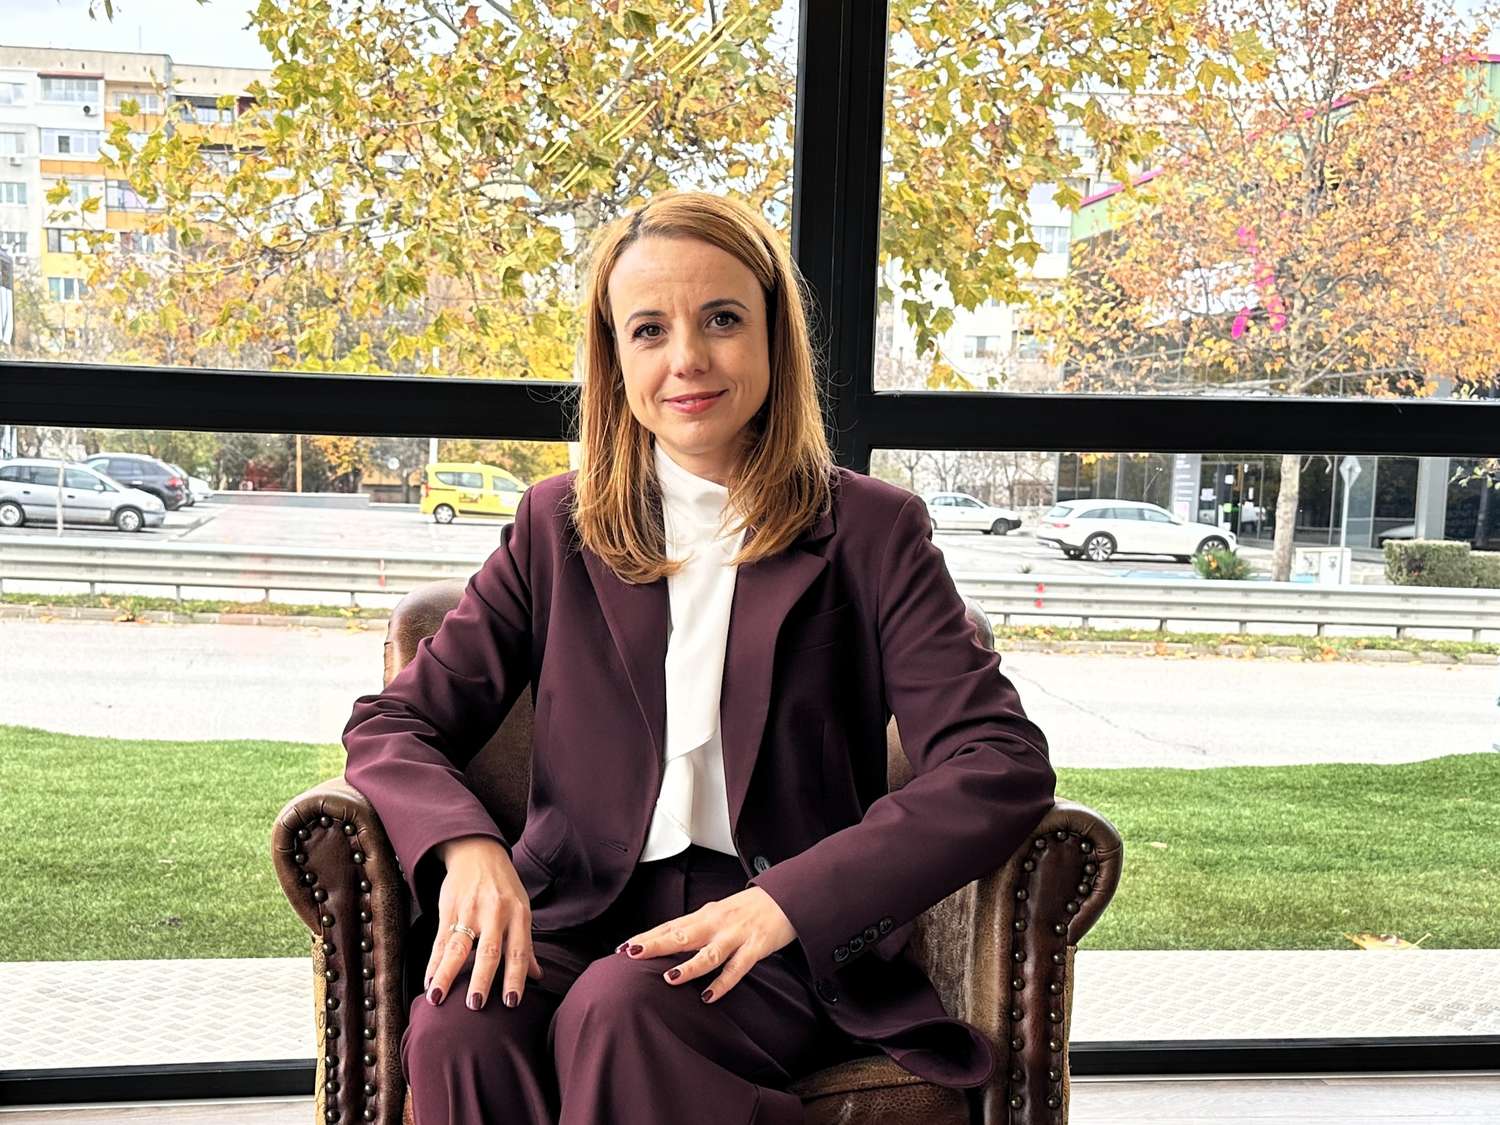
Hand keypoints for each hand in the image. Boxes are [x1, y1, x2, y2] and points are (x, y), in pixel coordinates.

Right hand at [426, 835, 543, 1010]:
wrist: (479, 852)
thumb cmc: (504, 886)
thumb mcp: (522, 909)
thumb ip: (526, 945)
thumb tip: (537, 976)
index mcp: (518, 915)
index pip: (519, 952)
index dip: (515, 978)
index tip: (511, 1003)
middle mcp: (495, 913)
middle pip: (488, 951)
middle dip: (481, 979)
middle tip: (475, 1005)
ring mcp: (470, 910)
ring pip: (457, 947)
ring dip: (447, 974)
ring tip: (438, 998)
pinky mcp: (449, 908)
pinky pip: (440, 939)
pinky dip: (433, 962)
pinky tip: (429, 980)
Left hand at [617, 886, 796, 1003]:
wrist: (785, 898)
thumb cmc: (748, 909)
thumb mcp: (717, 915)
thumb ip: (695, 929)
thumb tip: (666, 943)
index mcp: (704, 916)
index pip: (669, 927)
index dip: (646, 937)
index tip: (622, 948)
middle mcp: (716, 924)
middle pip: (681, 935)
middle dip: (656, 945)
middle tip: (632, 955)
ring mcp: (736, 935)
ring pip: (709, 952)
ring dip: (690, 966)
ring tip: (670, 977)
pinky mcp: (756, 947)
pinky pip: (738, 967)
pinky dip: (723, 982)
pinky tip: (709, 996)